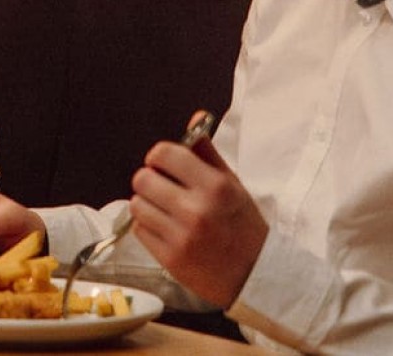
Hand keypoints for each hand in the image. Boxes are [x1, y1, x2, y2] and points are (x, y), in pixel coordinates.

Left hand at [128, 134, 265, 307]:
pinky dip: (148, 227)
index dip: (159, 157)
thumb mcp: (232, 185)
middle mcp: (196, 210)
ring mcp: (181, 236)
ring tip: (166, 211)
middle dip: (150, 181)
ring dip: (147, 204)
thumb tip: (196, 117)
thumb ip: (208, 152)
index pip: (163, 154)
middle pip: (143, 178)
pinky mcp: (170, 258)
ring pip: (137, 204)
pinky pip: (139, 229)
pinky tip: (167, 230)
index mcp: (215, 186)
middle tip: (164, 190)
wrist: (256, 275)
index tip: (165, 166)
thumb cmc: (243, 225)